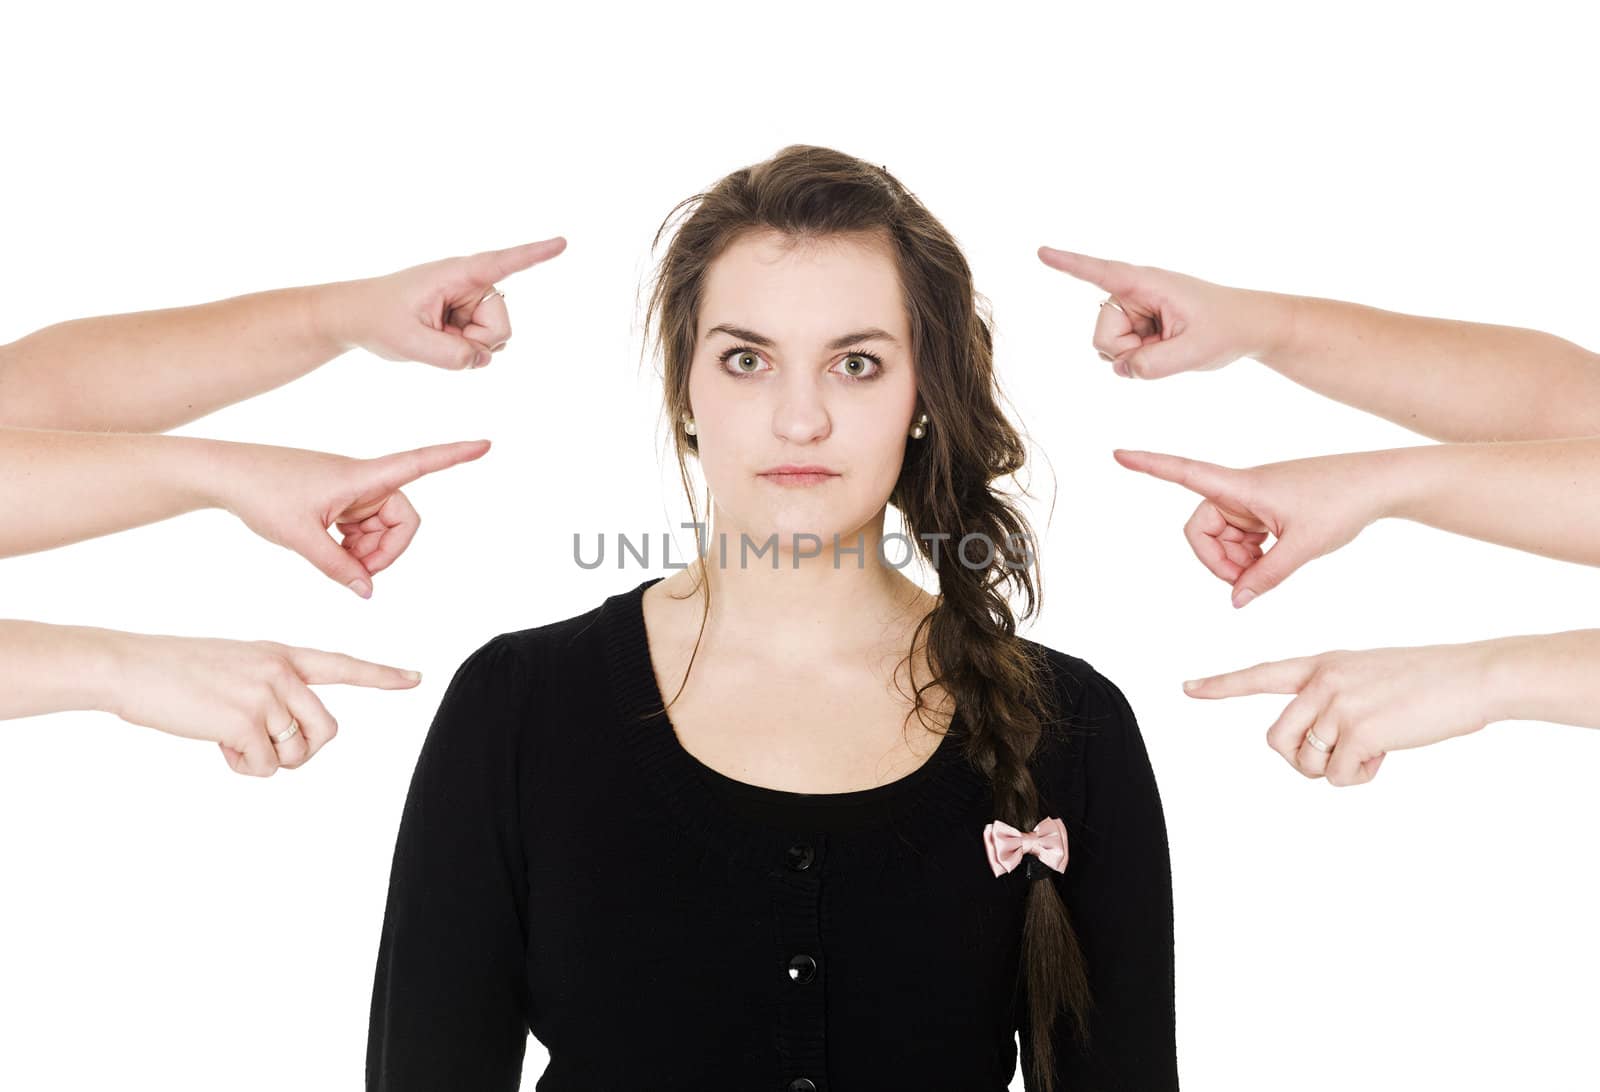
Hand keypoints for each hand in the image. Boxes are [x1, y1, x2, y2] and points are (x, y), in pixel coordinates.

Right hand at [100, 631, 421, 775]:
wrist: (132, 667)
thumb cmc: (178, 672)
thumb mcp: (238, 667)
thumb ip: (273, 691)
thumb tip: (289, 742)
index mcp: (283, 655)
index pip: (343, 665)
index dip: (382, 676)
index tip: (416, 678)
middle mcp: (283, 672)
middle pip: (327, 730)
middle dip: (301, 750)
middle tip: (264, 745)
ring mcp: (266, 694)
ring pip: (295, 754)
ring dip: (266, 760)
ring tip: (231, 738)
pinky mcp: (245, 720)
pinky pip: (264, 767)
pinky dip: (242, 767)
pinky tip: (217, 744)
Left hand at [215, 438, 491, 597]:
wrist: (224, 475)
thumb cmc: (261, 494)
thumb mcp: (300, 538)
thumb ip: (338, 567)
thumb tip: (367, 591)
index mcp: (361, 476)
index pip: (419, 463)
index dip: (455, 455)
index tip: (486, 445)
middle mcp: (363, 480)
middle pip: (404, 518)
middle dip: (389, 550)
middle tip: (359, 573)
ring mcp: (351, 492)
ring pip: (383, 528)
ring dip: (368, 552)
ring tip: (336, 562)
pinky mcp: (338, 501)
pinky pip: (363, 529)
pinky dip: (354, 547)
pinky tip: (329, 552)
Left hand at [321, 237, 567, 370]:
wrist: (358, 317)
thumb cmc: (378, 318)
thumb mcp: (410, 342)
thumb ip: (450, 355)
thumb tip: (482, 360)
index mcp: (457, 274)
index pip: (502, 263)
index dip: (535, 254)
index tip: (563, 242)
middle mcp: (471, 282)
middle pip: (501, 325)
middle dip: (477, 343)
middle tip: (437, 338)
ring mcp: (472, 299)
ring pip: (496, 338)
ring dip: (468, 348)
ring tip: (435, 336)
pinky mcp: (470, 315)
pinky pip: (485, 345)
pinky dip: (466, 351)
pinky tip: (441, 339)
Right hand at [1037, 247, 1291, 378]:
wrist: (1248, 327)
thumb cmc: (1226, 328)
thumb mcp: (1194, 351)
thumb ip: (1153, 365)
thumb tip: (1120, 368)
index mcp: (1147, 284)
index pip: (1101, 272)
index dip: (1069, 264)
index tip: (1041, 252)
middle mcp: (1134, 292)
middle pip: (1103, 333)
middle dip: (1127, 351)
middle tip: (1167, 346)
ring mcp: (1133, 309)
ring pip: (1108, 346)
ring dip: (1136, 356)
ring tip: (1170, 344)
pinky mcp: (1136, 324)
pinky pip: (1119, 352)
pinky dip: (1139, 358)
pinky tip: (1164, 347)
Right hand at [1113, 447, 1388, 607]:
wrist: (1379, 484)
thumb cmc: (1343, 503)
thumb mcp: (1303, 547)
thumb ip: (1266, 577)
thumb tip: (1236, 600)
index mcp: (1242, 486)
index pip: (1184, 472)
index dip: (1149, 465)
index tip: (1117, 454)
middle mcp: (1240, 490)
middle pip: (1200, 528)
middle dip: (1215, 559)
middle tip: (1244, 582)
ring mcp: (1253, 501)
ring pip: (1221, 537)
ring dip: (1235, 562)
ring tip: (1267, 572)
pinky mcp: (1266, 510)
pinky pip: (1241, 537)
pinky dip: (1250, 557)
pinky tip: (1274, 561)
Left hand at [1181, 642, 1499, 785]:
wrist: (1472, 676)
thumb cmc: (1428, 681)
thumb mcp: (1368, 675)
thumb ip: (1332, 700)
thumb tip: (1317, 749)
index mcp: (1321, 663)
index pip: (1259, 674)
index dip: (1220, 685)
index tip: (1186, 687)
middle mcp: (1321, 681)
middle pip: (1276, 740)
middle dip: (1301, 760)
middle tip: (1340, 756)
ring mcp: (1338, 704)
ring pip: (1308, 762)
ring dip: (1338, 769)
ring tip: (1374, 748)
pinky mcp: (1360, 730)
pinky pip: (1342, 776)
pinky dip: (1364, 775)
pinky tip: (1389, 752)